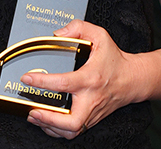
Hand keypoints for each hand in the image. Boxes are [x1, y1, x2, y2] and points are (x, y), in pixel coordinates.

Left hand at [23, 20, 144, 138]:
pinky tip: (47, 123)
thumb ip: (79, 28)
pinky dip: (57, 130)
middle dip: (49, 119)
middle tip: (33, 111)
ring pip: (70, 131)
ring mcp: (91, 113)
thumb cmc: (115, 61)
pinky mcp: (91, 120)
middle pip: (71, 122)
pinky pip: (73, 132)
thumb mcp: (100, 37)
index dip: (42, 82)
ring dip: (50, 127)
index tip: (27, 78)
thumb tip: (58, 34)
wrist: (133, 79)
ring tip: (35, 117)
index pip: (63, 83)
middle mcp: (91, 99)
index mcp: (90, 79)